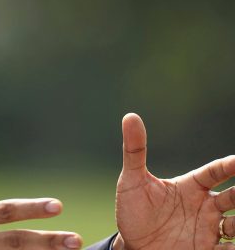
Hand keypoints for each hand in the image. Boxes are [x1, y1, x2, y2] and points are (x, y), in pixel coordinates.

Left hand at [113, 113, 234, 249]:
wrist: (131, 244)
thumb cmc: (133, 209)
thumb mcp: (131, 180)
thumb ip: (134, 150)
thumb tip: (130, 116)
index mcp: (190, 187)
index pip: (214, 172)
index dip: (228, 166)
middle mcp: (205, 207)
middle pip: (234, 197)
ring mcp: (207, 229)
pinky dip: (233, 248)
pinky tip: (232, 246)